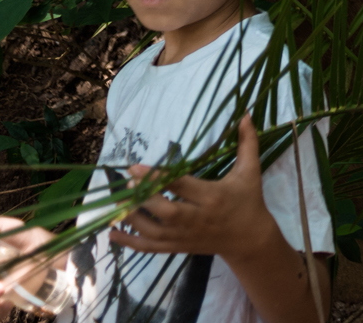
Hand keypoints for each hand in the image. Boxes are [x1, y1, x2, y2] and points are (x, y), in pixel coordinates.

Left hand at [109, 116, 279, 265]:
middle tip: (125, 184)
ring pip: (153, 231)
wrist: (249, 239)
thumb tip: (246, 114)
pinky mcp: (178, 247)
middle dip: (143, 198)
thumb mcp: (250, 171)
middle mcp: (197, 218)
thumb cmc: (248, 200)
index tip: (135, 167)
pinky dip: (129, 243)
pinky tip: (112, 233)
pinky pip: (150, 248)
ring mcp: (185, 236)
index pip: (181, 185)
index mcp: (213, 196)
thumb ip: (247, 143)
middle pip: (165, 211)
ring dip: (132, 219)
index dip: (157, 177)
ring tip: (117, 203)